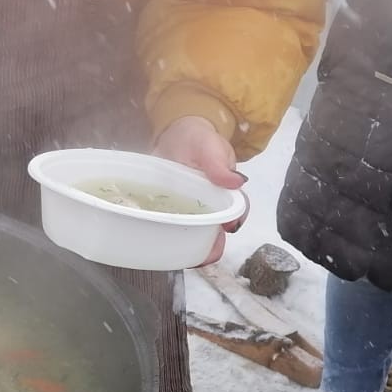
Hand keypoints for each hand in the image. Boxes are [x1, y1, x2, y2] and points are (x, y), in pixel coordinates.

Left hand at [153, 115, 250, 267]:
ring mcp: (190, 212)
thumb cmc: (197, 140)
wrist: (174, 137)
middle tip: (195, 254)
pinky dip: (164, 236)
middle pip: (215, 234)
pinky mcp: (171, 212)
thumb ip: (219, 164)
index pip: (237, 213)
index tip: (225, 228)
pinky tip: (154, 240)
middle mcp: (210, 207)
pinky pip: (170, 228)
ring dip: (186, 247)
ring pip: (192, 236)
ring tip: (173, 252)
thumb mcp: (209, 147)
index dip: (231, 224)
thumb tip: (236, 181)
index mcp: (225, 194)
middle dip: (208, 247)